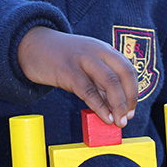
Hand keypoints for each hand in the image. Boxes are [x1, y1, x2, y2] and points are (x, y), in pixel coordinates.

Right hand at [17, 27, 137, 126]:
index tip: (131, 110)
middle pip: (124, 73)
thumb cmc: (61, 58)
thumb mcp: (85, 64)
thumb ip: (98, 82)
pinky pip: (88, 90)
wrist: (32, 45)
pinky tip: (104, 116)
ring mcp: (82, 59)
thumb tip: (113, 107)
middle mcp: (97, 51)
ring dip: (118, 105)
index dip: (133, 92)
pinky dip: (99, 106)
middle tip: (127, 117)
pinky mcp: (67, 70)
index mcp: (104, 49)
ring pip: (109, 81)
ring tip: (118, 121)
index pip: (128, 69)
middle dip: (130, 98)